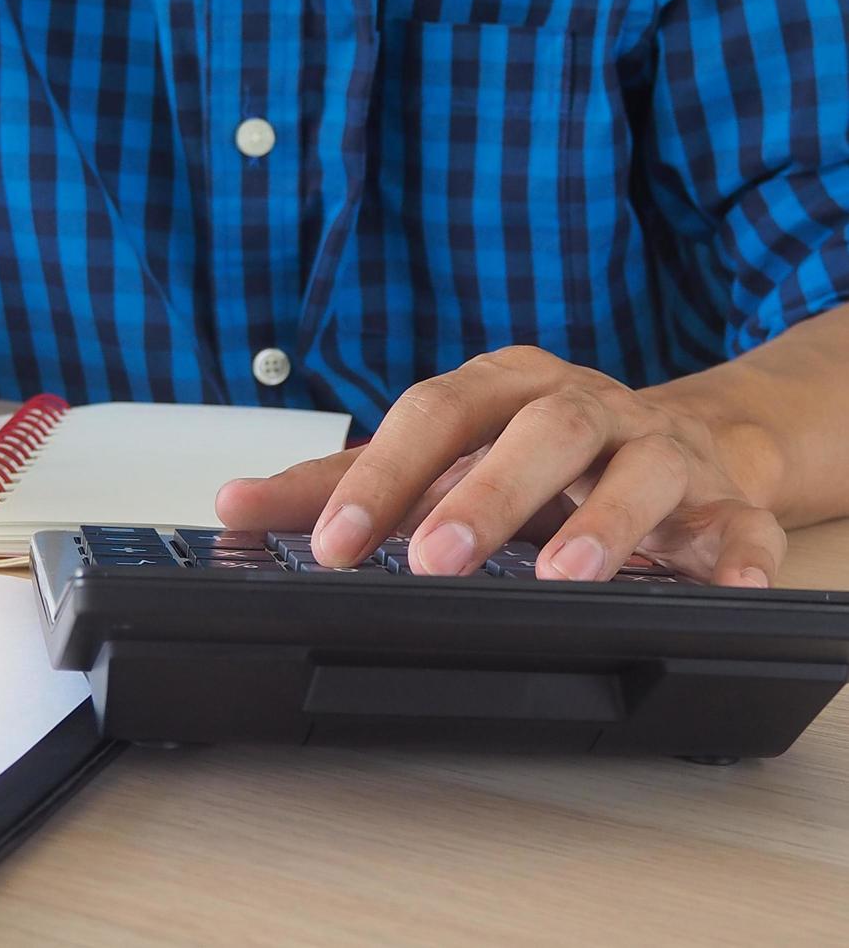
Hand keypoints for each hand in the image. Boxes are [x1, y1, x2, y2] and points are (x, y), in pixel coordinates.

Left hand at [217, 346, 784, 585]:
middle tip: (435, 560)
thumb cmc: (535, 450)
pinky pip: (743, 523)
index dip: (385, 472)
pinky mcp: (726, 500)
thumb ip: (341, 481)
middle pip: (541, 429)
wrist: (679, 439)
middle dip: (489, 492)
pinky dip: (741, 554)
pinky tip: (725, 586)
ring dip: (605, 520)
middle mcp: (583, 407)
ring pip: (641, 467)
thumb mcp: (439, 455)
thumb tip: (233, 502)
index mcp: (504, 389)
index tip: (334, 540)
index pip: (436, 412)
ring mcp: (660, 449)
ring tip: (565, 575)